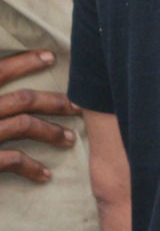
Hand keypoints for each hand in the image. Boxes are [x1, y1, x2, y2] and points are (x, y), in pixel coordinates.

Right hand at [0, 50, 80, 183]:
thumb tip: (9, 91)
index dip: (24, 62)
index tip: (50, 56)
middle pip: (21, 99)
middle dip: (54, 101)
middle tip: (79, 105)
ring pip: (23, 126)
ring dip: (51, 132)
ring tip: (70, 139)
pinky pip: (12, 160)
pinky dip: (32, 167)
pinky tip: (46, 174)